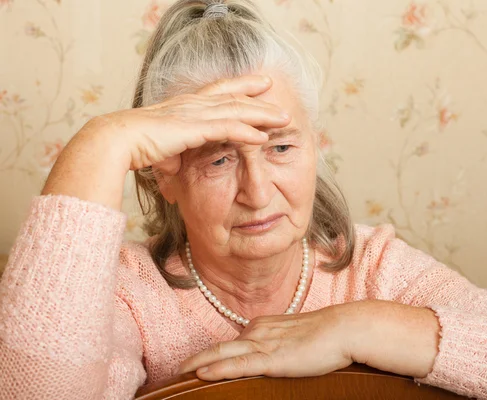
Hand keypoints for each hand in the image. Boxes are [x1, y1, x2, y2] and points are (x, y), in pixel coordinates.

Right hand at [92, 74, 290, 175]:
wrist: (115, 141)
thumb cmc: (132, 146)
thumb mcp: (160, 148)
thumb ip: (172, 153)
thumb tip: (173, 163)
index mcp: (184, 106)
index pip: (218, 91)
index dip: (240, 86)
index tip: (258, 84)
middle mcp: (192, 105)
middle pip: (233, 97)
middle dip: (256, 94)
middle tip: (275, 90)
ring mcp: (194, 115)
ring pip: (236, 111)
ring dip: (262, 115)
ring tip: (283, 118)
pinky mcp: (193, 129)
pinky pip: (227, 130)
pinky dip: (247, 133)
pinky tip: (263, 137)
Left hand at [177, 305, 353, 380]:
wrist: (344, 328)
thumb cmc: (326, 336)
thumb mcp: (296, 338)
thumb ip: (279, 344)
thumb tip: (271, 357)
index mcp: (263, 326)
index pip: (231, 341)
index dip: (212, 353)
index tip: (197, 364)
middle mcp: (258, 332)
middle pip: (220, 345)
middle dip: (197, 358)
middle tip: (177, 369)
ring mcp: (264, 344)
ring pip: (223, 353)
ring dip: (199, 363)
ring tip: (180, 372)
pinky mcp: (272, 358)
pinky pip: (239, 364)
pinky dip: (218, 369)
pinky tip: (202, 374)